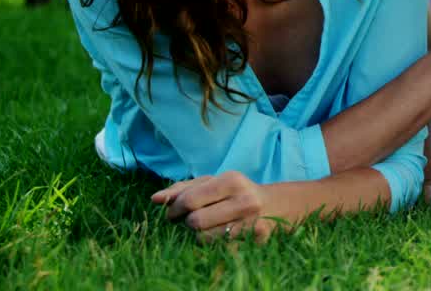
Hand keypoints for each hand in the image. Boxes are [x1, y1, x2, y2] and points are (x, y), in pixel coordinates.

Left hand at [151, 171, 280, 242]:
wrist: (275, 206)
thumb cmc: (234, 192)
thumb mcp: (211, 183)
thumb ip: (181, 189)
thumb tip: (155, 199)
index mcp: (231, 180)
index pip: (189, 201)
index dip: (174, 210)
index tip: (173, 214)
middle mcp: (244, 201)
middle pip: (195, 223)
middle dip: (188, 223)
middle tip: (192, 220)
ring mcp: (253, 223)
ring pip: (205, 240)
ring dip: (200, 236)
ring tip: (209, 227)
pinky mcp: (257, 241)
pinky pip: (221, 250)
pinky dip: (216, 245)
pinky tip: (223, 236)